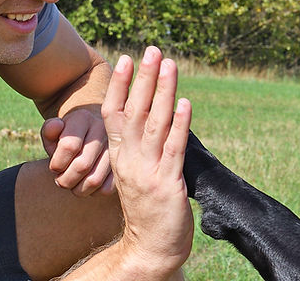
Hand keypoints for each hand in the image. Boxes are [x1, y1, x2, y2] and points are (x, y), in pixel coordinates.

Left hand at [41, 106, 113, 195]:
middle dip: (65, 180)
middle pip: (82, 165)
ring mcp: (116, 148)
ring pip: (95, 180)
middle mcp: (104, 130)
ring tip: (72, 185)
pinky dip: (93, 193)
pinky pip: (107, 188)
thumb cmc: (68, 138)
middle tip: (61, 181)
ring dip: (78, 189)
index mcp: (84, 118)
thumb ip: (49, 130)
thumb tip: (56, 125)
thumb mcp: (54, 132)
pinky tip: (87, 185)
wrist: (91, 136)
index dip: (57, 163)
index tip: (54, 167)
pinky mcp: (122, 165)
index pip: (69, 146)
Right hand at [101, 46, 192, 273]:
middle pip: (134, 112)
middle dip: (144, 78)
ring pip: (154, 124)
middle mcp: (130, 160)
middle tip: (152, 50)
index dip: (120, 86)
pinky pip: (174, 149)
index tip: (127, 59)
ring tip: (170, 65)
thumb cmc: (146, 210)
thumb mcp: (135, 174)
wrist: (150, 248)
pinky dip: (179, 125)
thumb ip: (140, 148)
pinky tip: (185, 104)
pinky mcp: (168, 184)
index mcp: (119, 157)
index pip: (114, 114)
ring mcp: (148, 172)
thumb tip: (154, 116)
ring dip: (163, 92)